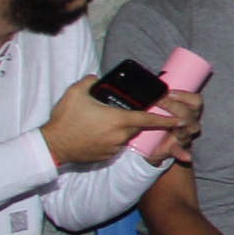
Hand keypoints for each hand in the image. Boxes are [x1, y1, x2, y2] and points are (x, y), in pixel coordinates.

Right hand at [40, 77, 171, 166]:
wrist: (52, 146)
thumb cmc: (65, 119)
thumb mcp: (76, 93)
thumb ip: (90, 81)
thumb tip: (95, 78)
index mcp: (118, 120)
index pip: (148, 119)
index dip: (166, 119)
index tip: (180, 119)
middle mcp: (120, 136)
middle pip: (136, 127)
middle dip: (134, 120)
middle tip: (121, 113)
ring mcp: (113, 148)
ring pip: (126, 136)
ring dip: (121, 130)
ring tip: (104, 123)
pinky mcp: (106, 156)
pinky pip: (115, 146)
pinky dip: (112, 140)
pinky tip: (97, 134)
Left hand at [135, 87, 205, 166]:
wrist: (153, 144)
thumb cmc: (158, 119)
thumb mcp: (159, 106)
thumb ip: (155, 96)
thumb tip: (143, 82)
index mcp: (189, 110)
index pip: (196, 100)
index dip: (184, 95)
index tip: (168, 91)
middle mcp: (190, 123)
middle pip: (190, 114)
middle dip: (175, 106)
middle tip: (159, 101)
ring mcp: (184, 136)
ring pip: (187, 130)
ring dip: (180, 127)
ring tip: (171, 125)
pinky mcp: (176, 149)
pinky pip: (181, 151)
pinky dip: (183, 154)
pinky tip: (185, 156)